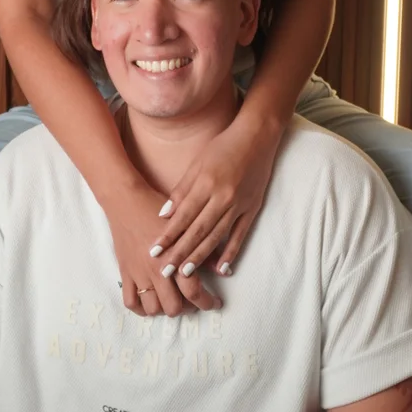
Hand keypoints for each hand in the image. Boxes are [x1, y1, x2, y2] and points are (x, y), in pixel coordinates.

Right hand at [103, 179, 222, 317]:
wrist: (126, 200)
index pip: (193, 291)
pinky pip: (130, 301)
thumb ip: (203, 247)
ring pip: (152, 308)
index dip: (207, 302)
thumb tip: (223, 270)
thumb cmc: (157, 208)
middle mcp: (156, 269)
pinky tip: (151, 302)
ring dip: (165, 309)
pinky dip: (140, 308)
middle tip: (193, 302)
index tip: (215, 303)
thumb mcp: (186, 224)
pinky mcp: (125, 272)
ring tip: (173, 300)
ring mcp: (138, 273)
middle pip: (173, 306)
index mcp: (174, 256)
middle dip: (187, 308)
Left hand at [150, 114, 282, 280]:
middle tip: (165, 272)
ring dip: (200, 257)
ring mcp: (239, 205)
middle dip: (180, 252)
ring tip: (186, 274)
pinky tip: (222, 268)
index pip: (183, 216)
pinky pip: (240, 235)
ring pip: (216, 236)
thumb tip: (164, 214)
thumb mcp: (197, 162)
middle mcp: (222, 197)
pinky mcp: (252, 208)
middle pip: (198, 231)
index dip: (168, 235)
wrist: (257, 137)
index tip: (154, 252)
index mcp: (206, 184)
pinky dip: (230, 252)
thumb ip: (181, 190)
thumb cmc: (223, 146)